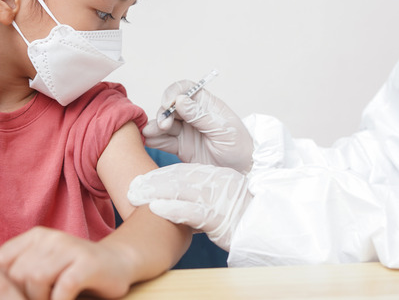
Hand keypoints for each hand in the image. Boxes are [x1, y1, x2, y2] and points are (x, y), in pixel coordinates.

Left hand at [0, 227, 132, 299]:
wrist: (119, 262)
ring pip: (36, 278)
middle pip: (18, 273)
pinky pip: (63, 288)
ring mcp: (70, 248)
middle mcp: (51, 238)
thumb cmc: (76, 270)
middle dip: (23, 297)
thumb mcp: (45, 264)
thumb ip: (22, 271)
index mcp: (35, 236)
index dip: (3, 286)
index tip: (16, 297)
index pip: (1, 261)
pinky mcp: (87, 264)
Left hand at [127, 163, 252, 250]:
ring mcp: (219, 198)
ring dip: (156, 192)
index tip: (140, 179)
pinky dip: (174, 209)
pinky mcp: (220, 217)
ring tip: (137, 196)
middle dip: (152, 182)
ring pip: (182, 191)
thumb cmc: (241, 214)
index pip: (182, 171)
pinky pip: (194, 211)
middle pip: (178, 178)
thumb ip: (200, 193)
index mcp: (216, 175)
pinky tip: (156, 209)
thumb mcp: (221, 197)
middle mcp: (217, 182)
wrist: (267, 226)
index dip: (159, 175)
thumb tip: (174, 196)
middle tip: (132, 187)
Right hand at [143, 80, 253, 172]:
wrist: (242, 172)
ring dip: (155, 126)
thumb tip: (180, 101)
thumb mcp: (223, 130)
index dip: (174, 92)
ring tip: (150, 133)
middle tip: (164, 125)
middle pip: (170, 106)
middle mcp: (193, 115)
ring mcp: (186, 131)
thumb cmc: (239, 147)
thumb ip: (201, 116)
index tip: (169, 103)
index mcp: (206, 105)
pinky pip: (163, 140)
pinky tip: (149, 140)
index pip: (186, 89)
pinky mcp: (180, 147)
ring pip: (164, 123)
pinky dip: (154, 139)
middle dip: (163, 113)